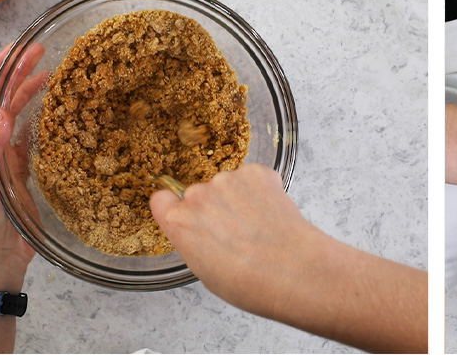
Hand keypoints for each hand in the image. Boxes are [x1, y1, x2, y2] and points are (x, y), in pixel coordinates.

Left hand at [0, 45, 43, 353]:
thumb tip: (2, 110)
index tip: (14, 50)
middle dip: (17, 72)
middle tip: (39, 51)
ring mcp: (1, 153)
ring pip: (15, 112)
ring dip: (30, 90)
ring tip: (50, 70)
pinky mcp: (20, 167)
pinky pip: (31, 133)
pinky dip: (42, 116)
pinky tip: (55, 105)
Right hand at [149, 165, 324, 315]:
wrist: (294, 271)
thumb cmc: (250, 283)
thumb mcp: (204, 271)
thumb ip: (193, 241)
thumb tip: (202, 233)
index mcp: (179, 222)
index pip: (162, 200)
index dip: (176, 209)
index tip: (189, 217)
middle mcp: (199, 195)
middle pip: (198, 194)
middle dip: (212, 207)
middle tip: (235, 231)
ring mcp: (228, 180)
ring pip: (227, 185)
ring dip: (238, 197)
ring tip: (258, 226)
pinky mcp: (258, 173)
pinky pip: (252, 177)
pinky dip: (260, 190)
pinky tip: (271, 214)